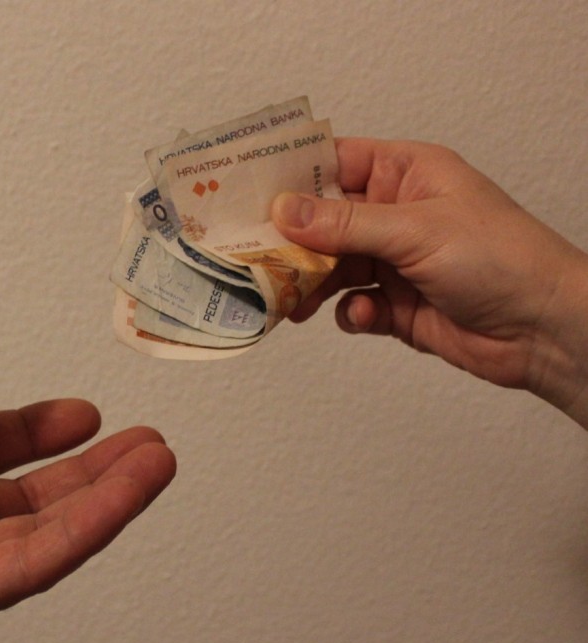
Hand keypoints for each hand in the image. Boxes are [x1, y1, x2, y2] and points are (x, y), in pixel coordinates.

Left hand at [0, 306, 175, 642]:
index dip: (36, 429)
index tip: (81, 413)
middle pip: (28, 490)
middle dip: (90, 467)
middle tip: (142, 441)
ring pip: (45, 526)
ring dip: (107, 495)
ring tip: (158, 459)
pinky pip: (35, 560)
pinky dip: (90, 526)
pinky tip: (131, 489)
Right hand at [271, 137, 587, 424]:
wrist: (542, 330)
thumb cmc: (500, 258)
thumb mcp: (415, 229)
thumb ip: (344, 224)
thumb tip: (283, 210)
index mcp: (406, 174)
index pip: (337, 162)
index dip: (294, 174)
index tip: (249, 189)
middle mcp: (396, 214)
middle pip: (323, 221)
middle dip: (291, 241)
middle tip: (254, 256)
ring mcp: (394, 261)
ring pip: (330, 267)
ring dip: (311, 283)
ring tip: (291, 302)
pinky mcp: (395, 305)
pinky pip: (351, 305)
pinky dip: (349, 313)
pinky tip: (363, 317)